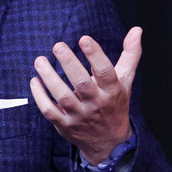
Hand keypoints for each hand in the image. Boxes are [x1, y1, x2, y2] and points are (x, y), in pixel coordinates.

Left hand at [29, 27, 141, 163]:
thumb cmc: (114, 103)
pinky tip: (34, 80)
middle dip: (69, 64)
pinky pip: (49, 111)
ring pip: (63, 97)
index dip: (95, 55)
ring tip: (40, 60)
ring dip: (49, 78)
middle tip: (58, 46)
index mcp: (112, 90)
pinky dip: (39, 96)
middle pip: (82, 84)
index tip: (83, 39)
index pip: (105, 72)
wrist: (108, 143)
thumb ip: (130, 54)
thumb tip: (136, 29)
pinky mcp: (64, 125)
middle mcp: (97, 103)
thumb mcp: (125, 80)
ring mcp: (80, 115)